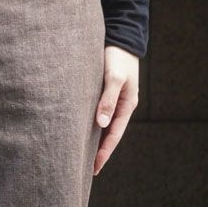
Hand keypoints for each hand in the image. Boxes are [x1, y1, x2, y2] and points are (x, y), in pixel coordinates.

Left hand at [92, 45, 139, 175]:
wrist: (120, 35)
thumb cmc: (117, 56)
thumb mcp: (114, 77)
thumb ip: (107, 99)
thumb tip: (102, 124)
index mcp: (126, 105)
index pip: (114, 136)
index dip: (104, 153)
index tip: (94, 169)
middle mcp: (120, 106)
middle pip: (109, 135)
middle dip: (98, 152)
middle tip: (85, 171)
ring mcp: (113, 100)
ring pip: (103, 126)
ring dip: (94, 141)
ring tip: (81, 157)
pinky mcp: (104, 93)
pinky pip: (97, 115)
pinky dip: (90, 127)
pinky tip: (80, 133)